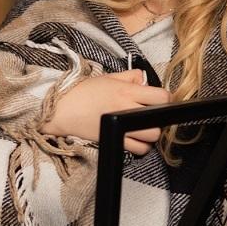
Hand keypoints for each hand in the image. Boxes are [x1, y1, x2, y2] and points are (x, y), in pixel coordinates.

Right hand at [42, 69, 170, 155]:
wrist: (61, 109)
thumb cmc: (82, 91)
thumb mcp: (107, 77)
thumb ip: (129, 76)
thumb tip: (144, 79)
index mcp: (126, 91)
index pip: (161, 97)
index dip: (165, 99)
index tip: (159, 101)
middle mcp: (126, 109)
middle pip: (158, 119)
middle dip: (158, 118)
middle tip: (150, 116)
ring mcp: (121, 126)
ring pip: (152, 136)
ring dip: (151, 133)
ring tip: (142, 128)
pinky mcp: (114, 140)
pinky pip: (138, 149)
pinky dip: (141, 146)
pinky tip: (135, 139)